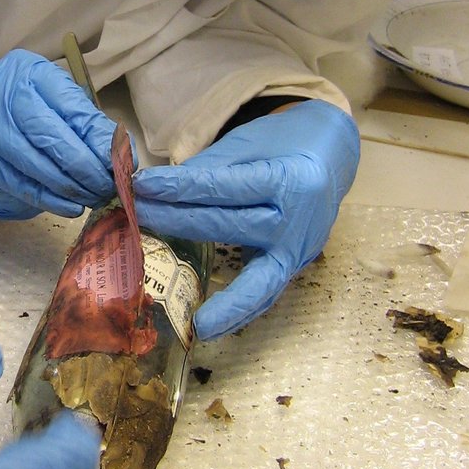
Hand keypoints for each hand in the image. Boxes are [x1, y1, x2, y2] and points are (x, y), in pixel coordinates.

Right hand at [0, 49, 118, 219]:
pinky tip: (70, 206)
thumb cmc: (28, 111)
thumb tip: (123, 158)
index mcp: (29, 72)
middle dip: (84, 167)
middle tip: (107, 187)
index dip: (98, 139)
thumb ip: (87, 125)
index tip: (122, 163)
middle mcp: (1, 94)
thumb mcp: (58, 104)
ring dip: (69, 187)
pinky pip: (18, 185)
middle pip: (49, 135)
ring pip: (33, 164)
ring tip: (93, 197)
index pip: (70, 106)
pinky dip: (49, 199)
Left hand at [132, 101, 359, 338]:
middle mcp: (298, 221)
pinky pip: (265, 294)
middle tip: (134, 217)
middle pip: (227, 226)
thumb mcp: (249, 143)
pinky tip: (207, 326)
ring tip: (178, 312)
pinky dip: (238, 313)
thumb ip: (208, 169)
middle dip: (175, 221)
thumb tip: (160, 189)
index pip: (223, 187)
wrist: (334, 156)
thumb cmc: (288, 144)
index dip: (179, 187)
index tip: (142, 185)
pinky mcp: (295, 266)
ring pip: (254, 280)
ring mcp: (300, 249)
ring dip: (211, 293)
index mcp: (290, 180)